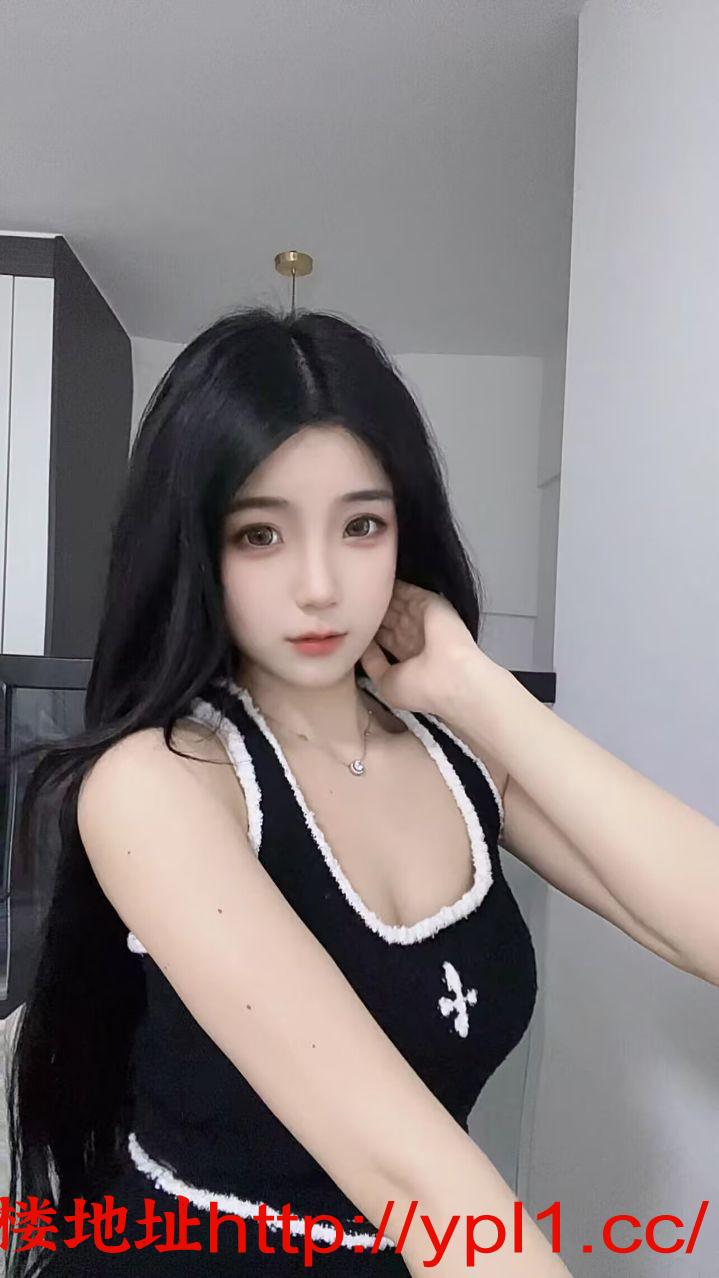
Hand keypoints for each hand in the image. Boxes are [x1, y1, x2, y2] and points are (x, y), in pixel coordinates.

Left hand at [359, 578, 499, 716]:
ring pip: (395, 602)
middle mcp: (414, 634)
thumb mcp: (385, 683)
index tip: (346, 623)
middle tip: (349, 602)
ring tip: (357, 588)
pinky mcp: (428, 601)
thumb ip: (372, 662)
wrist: (449, 677)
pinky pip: (406, 589)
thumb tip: (362, 643)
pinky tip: (373, 580)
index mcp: (407, 654)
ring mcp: (422, 617)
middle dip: (370, 610)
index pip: (384, 635)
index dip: (367, 629)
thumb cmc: (418, 687)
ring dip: (379, 597)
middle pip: (388, 616)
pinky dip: (392, 585)